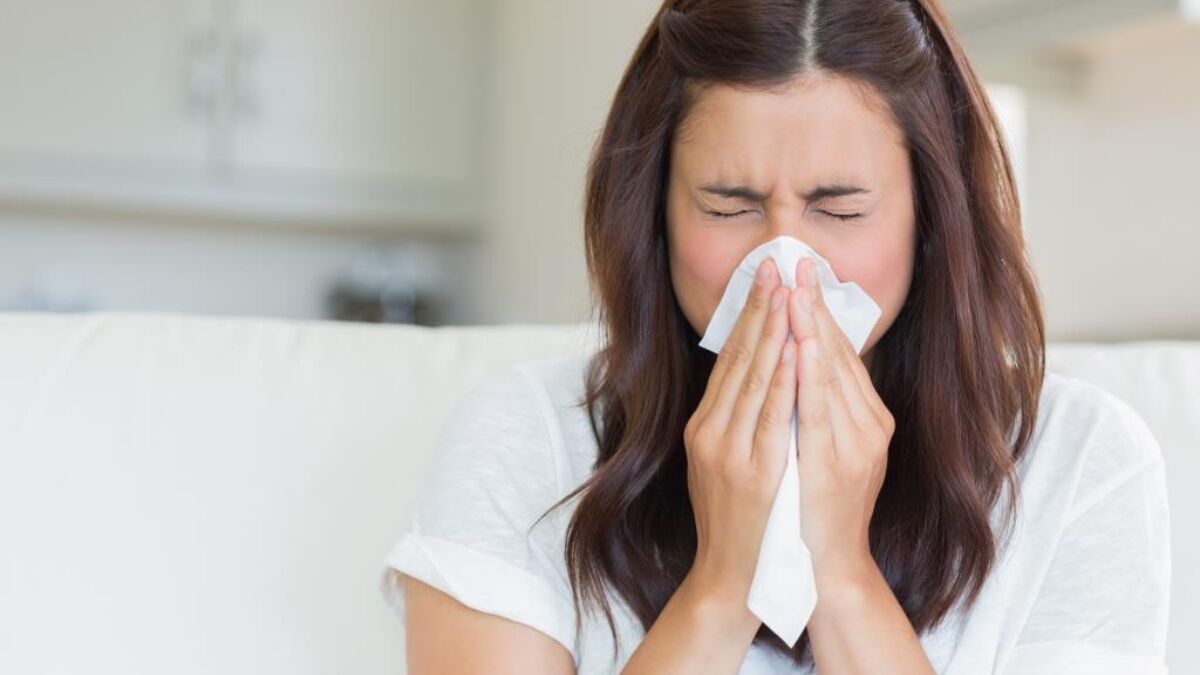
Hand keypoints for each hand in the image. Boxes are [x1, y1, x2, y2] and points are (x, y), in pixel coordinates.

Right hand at [683, 257, 799, 609]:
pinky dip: (784, 377)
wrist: (733, 579)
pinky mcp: (753, 470)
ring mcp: (729, 451)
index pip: (728, 360)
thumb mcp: (722, 464)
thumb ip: (735, 421)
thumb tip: (757, 376)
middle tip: (776, 264)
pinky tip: (796, 347)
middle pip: (738, 359)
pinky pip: (772, 414)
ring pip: (755, 378)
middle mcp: (710, 432)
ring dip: (773, 331)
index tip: (764, 278)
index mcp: (704, 427)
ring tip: (788, 290)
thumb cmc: (738, 523)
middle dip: (760, 309)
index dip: (747, 316)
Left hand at [787, 257, 895, 582]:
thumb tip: (803, 362)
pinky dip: (809, 371)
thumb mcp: (829, 455)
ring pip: (829, 373)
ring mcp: (853, 446)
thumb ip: (823, 411)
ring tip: (794, 285)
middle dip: (814, 306)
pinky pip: (817, 408)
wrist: (822, 572)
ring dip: (810, 326)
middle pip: (837, 355)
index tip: (801, 274)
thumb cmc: (817, 513)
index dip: (820, 312)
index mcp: (868, 423)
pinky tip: (799, 339)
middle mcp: (868, 429)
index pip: (841, 356)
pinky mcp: (832, 464)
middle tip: (796, 261)